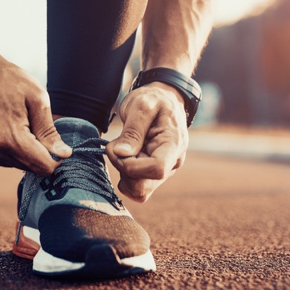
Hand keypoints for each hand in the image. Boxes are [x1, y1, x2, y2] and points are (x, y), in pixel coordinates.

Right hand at [0, 59, 71, 174]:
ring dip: (23, 151)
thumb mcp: (36, 98)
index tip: (57, 143)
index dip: (56, 158)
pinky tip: (4, 126)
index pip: (44, 167)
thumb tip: (64, 154)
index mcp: (11, 138)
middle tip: (35, 125)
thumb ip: (49, 131)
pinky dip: (8, 148)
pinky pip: (0, 159)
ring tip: (17, 122)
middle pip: (30, 168)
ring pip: (15, 164)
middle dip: (39, 153)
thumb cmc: (7, 80)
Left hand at [105, 82, 187, 201]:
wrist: (163, 99)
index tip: (119, 149)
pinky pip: (136, 188)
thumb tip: (122, 154)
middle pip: (145, 186)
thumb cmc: (154, 99)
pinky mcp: (153, 173)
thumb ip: (132, 131)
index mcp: (173, 145)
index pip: (156, 169)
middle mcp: (172, 162)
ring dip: (123, 172)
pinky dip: (125, 176)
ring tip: (122, 147)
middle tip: (116, 146)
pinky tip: (124, 156)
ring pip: (139, 190)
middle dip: (123, 169)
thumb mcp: (141, 106)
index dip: (132, 165)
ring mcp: (164, 170)